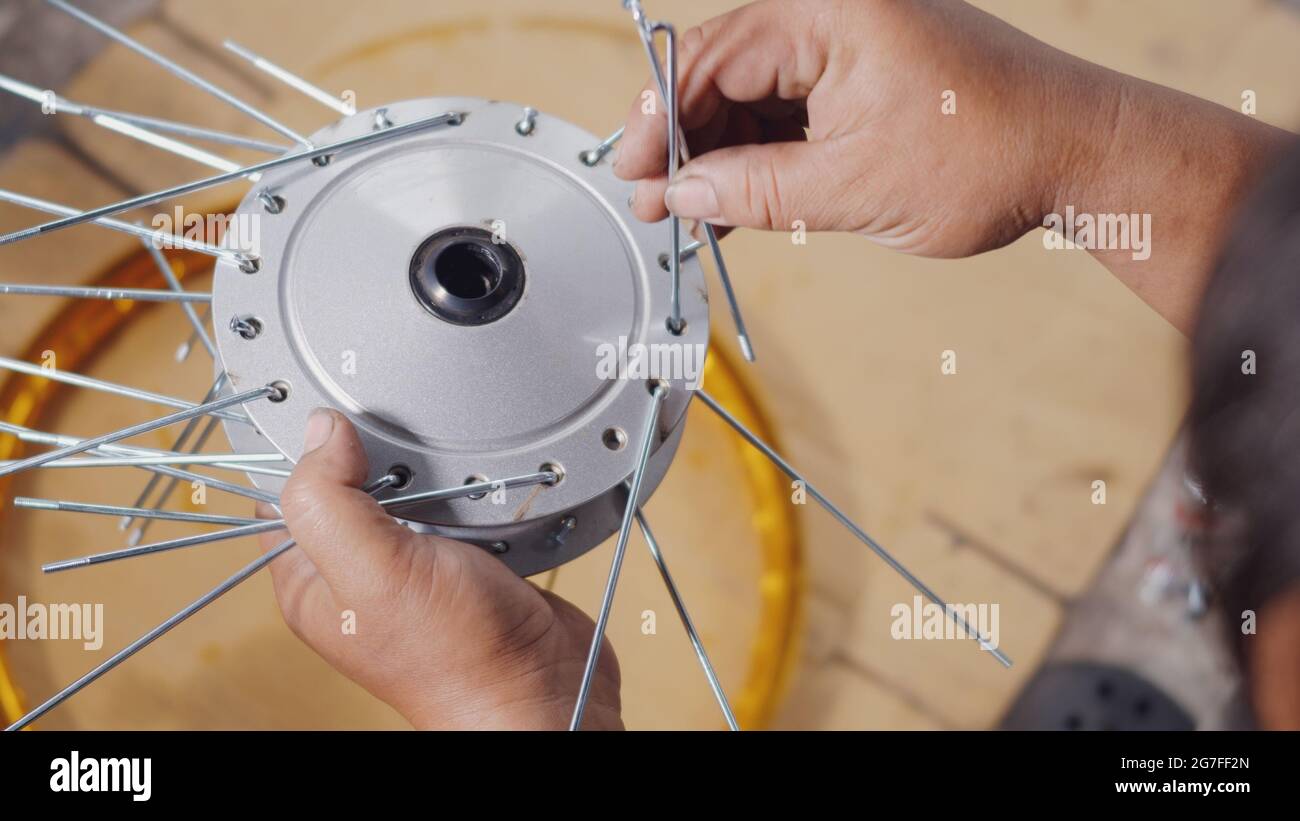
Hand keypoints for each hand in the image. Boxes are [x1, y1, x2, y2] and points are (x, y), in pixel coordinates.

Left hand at [257, 409, 622, 729]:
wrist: (545, 689)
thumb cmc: (458, 655)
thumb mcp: (374, 571)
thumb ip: (330, 500)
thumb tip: (317, 429)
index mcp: (313, 581)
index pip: (281, 493)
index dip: (296, 448)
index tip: (326, 407)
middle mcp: (359, 573)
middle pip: (348, 481)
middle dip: (375, 452)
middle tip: (401, 439)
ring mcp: (416, 567)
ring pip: (408, 487)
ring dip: (431, 468)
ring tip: (448, 466)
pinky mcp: (468, 559)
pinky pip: (460, 503)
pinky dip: (474, 487)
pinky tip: (484, 487)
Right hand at [615, 0, 1289, 331]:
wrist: (1079, 156)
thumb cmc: (992, 151)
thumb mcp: (850, 186)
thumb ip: (752, 189)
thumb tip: (682, 191)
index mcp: (829, 12)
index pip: (711, 57)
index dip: (660, 119)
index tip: (634, 169)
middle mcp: (837, 14)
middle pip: (726, 72)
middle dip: (686, 141)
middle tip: (654, 199)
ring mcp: (853, 43)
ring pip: (757, 96)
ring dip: (721, 155)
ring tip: (692, 211)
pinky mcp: (867, 75)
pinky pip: (794, 110)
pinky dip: (763, 155)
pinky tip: (735, 199)